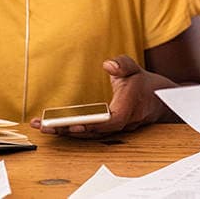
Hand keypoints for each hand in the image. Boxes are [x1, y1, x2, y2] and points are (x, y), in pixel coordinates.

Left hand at [31, 55, 174, 137]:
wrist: (157, 100)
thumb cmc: (142, 83)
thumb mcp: (134, 68)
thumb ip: (122, 64)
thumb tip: (108, 65)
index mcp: (128, 107)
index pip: (111, 121)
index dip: (93, 125)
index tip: (74, 125)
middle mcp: (121, 123)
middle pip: (94, 132)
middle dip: (68, 130)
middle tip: (44, 126)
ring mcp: (114, 129)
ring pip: (89, 135)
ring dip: (65, 132)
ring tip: (42, 127)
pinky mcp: (107, 131)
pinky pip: (89, 134)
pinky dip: (71, 132)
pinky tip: (53, 128)